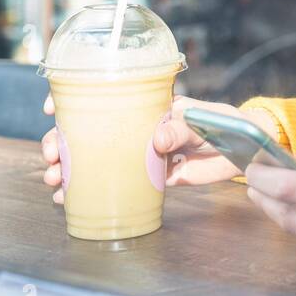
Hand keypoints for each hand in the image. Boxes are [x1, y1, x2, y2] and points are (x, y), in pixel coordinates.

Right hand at [40, 94, 279, 203]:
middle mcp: (137, 127)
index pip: (104, 97)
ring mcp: (141, 152)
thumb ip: (182, 129)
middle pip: (89, 132)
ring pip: (96, 159)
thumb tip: (157, 141)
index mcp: (147, 106)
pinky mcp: (151, 177)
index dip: (73, 100)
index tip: (52, 107)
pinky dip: (90, 190)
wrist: (245, 151)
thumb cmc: (225, 123)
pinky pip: (116, 183)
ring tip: (52, 179)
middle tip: (50, 155)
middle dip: (61, 142)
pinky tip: (68, 198)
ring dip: (69, 168)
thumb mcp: (203, 120)